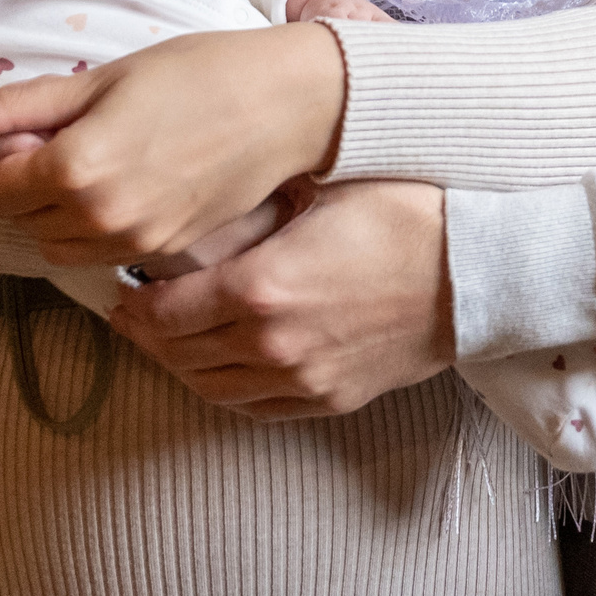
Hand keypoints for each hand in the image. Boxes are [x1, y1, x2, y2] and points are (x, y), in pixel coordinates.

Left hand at [0, 24, 347, 266]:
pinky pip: (100, 254)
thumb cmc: (199, 74)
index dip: (7, 154)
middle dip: (30, 184)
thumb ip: (18, 104)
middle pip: (20, 222)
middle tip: (75, 136)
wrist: (287, 104)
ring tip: (104, 161)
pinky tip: (133, 182)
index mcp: (77, 168)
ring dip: (59, 212)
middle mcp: (101, 218)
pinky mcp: (163, 255)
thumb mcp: (102, 77)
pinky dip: (97, 226)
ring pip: (56, 246)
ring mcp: (135, 244)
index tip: (41, 125)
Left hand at [109, 179, 452, 418]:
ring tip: (164, 340)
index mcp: (259, 286)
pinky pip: (254, 407)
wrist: (473, 270)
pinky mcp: (329, 399)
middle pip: (179, 353)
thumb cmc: (401, 211)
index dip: (134, 302)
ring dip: (179, 365)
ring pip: (210, 388)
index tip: (122, 286)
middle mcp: (271, 343)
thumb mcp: (317, 188)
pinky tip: (215, 367)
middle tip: (131, 312)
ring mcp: (300, 379)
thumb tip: (200, 200)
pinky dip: (223, 390)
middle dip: (146, 335)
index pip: (165, 311)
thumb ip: (253, 205)